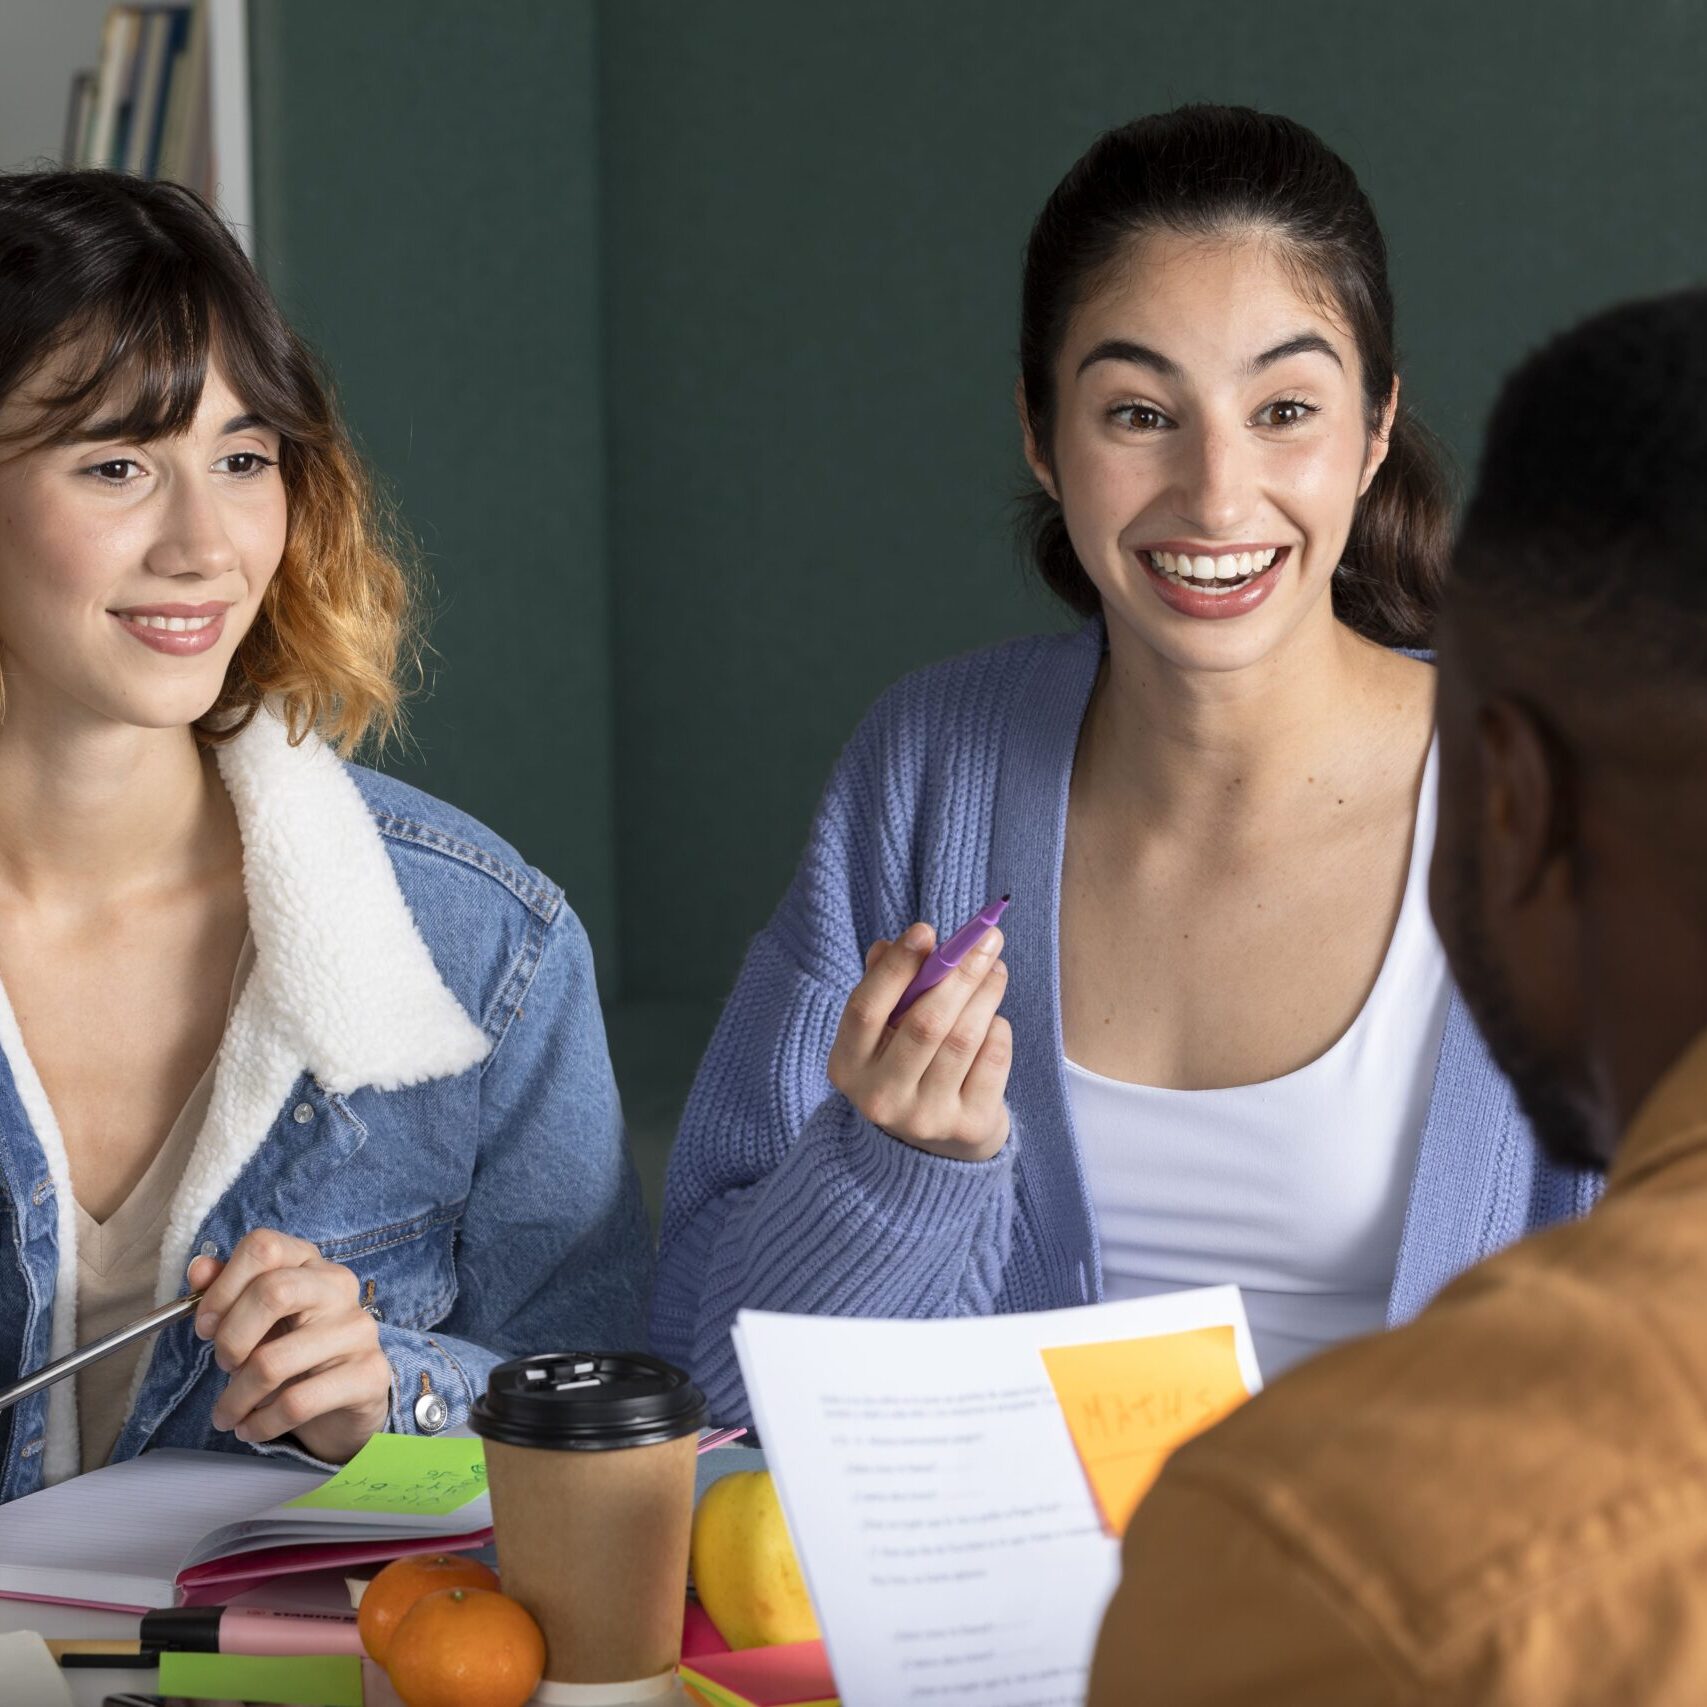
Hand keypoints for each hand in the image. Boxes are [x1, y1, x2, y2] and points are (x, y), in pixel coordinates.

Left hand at [187, 1228, 391, 1464]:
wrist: (344, 1400)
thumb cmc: (292, 1349)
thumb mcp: (256, 1318)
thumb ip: (226, 1291)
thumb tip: (199, 1269)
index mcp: (309, 1263)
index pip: (264, 1247)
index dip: (223, 1287)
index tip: (206, 1326)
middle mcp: (338, 1287)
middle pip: (273, 1292)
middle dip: (230, 1339)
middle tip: (223, 1365)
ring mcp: (358, 1329)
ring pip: (274, 1361)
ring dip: (235, 1398)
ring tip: (228, 1412)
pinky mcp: (368, 1374)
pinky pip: (296, 1403)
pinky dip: (260, 1423)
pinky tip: (252, 1427)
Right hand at [827, 920, 1012, 1160]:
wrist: (935, 1145)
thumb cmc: (905, 1063)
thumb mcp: (882, 1031)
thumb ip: (887, 985)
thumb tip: (905, 941)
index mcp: (847, 1066)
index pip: (864, 1010)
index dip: (895, 968)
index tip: (926, 930)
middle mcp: (880, 1098)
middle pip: (924, 1024)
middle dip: (960, 973)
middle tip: (987, 937)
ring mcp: (925, 1118)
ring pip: (963, 1039)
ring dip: (986, 993)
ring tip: (996, 967)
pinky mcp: (967, 1126)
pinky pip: (992, 1061)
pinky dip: (998, 1029)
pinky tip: (994, 1019)